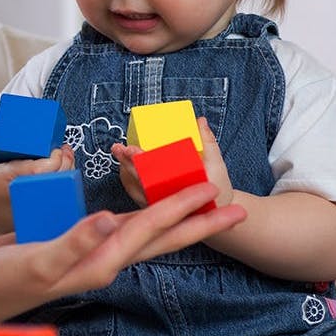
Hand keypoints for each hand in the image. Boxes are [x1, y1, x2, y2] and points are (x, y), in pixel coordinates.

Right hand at [0, 118, 76, 235]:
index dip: (58, 156)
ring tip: (65, 159)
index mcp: (14, 176)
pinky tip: (65, 175)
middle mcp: (29, 190)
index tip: (58, 147)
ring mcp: (37, 202)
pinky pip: (61, 197)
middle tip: (64, 149)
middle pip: (61, 174)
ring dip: (69, 170)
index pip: (47, 166)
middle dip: (67, 159)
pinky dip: (66, 185)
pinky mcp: (42, 210)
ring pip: (64, 186)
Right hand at [0, 183, 246, 323]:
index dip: (182, 209)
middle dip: (199, 222)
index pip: (151, 230)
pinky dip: (141, 215)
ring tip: (202, 205)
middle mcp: (106, 259)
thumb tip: (110, 220)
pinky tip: (145, 207)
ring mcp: (95, 254)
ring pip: (147, 233)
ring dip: (176, 218)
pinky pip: (122, 228)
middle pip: (163, 237)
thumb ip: (75, 242)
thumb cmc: (5, 280)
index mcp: (102, 261)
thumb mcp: (38, 260)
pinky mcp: (80, 246)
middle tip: (235, 207)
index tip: (213, 192)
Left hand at [111, 117, 234, 209]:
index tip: (132, 150)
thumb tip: (200, 121)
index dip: (141, 161)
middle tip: (119, 148)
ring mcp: (157, 205)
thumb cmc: (217, 190)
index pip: (155, 174)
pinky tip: (123, 166)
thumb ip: (208, 143)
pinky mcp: (153, 206)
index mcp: (180, 189)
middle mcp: (165, 200)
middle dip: (128, 162)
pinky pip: (136, 192)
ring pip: (134, 186)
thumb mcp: (217, 166)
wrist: (214, 214)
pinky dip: (128, 178)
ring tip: (117, 151)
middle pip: (140, 179)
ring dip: (125, 168)